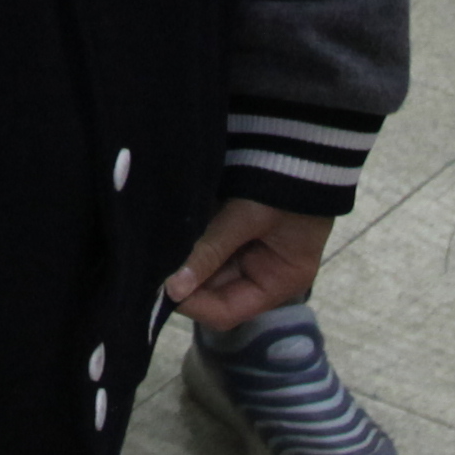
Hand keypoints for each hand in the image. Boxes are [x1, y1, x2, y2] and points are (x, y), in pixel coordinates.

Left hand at [164, 199, 332, 333]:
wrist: (301, 142)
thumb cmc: (284, 184)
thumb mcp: (247, 218)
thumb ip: (210, 250)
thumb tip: (172, 289)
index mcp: (278, 282)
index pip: (226, 312)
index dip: (192, 304)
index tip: (162, 289)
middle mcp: (262, 275)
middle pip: (211, 292)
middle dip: (184, 279)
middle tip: (152, 266)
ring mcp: (249, 255)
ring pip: (204, 270)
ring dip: (184, 260)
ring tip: (160, 248)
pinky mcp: (235, 234)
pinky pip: (207, 247)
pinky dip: (191, 242)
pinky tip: (172, 235)